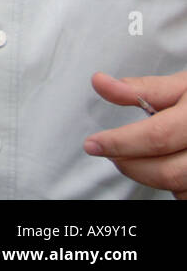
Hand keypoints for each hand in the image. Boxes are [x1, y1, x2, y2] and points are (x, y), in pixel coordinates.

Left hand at [84, 70, 186, 197]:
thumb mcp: (185, 84)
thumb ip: (144, 89)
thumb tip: (99, 82)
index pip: (157, 136)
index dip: (120, 142)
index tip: (93, 144)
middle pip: (168, 171)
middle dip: (131, 166)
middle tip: (111, 154)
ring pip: (181, 188)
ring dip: (153, 177)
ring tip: (140, 157)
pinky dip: (176, 186)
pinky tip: (168, 167)